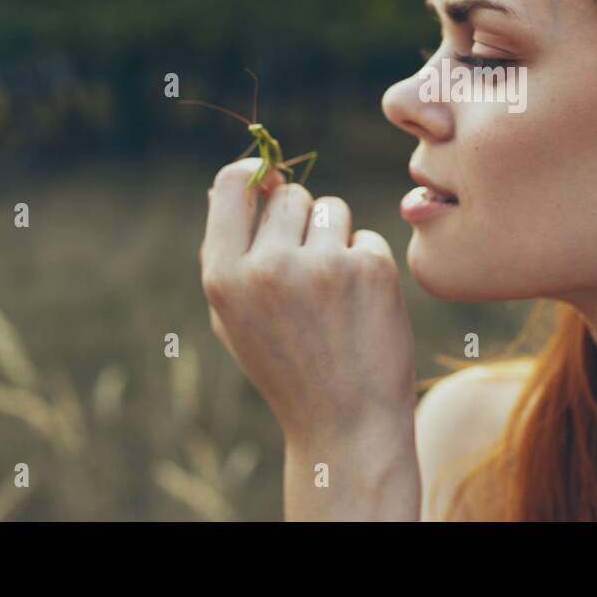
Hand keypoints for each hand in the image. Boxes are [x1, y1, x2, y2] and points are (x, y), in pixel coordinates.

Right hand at [200, 159, 419, 518]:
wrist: (347, 422)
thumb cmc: (286, 366)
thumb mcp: (233, 319)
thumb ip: (226, 254)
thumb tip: (228, 187)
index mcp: (224, 277)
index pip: (232, 184)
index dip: (254, 175)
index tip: (269, 178)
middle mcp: (270, 266)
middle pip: (290, 195)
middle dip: (301, 221)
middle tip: (309, 270)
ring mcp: (324, 265)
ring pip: (332, 208)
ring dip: (335, 237)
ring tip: (333, 292)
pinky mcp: (372, 268)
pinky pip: (368, 237)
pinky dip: (367, 264)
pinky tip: (361, 307)